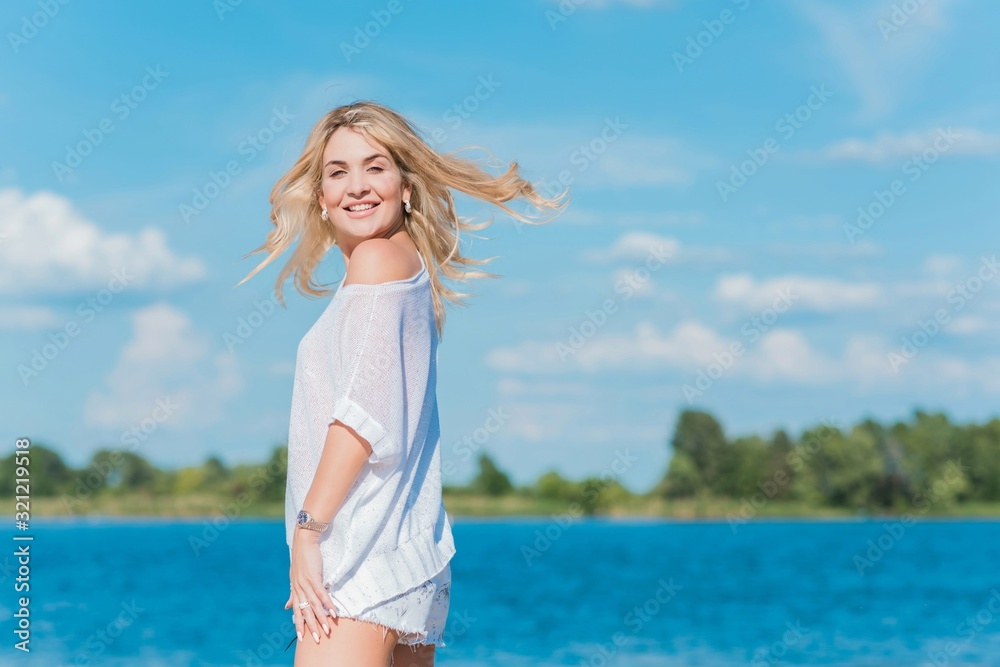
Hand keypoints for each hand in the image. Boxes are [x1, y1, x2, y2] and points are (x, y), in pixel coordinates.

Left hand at [284, 528, 335, 644]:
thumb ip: (292, 593)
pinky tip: (333, 612)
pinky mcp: (314, 577)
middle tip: (315, 639)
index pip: (296, 611)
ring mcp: (306, 583)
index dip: (299, 624)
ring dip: (321, 618)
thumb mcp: (294, 577)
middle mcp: (298, 588)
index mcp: (294, 589)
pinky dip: (327, 604)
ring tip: (327, 630)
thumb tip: (286, 607)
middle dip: (310, 626)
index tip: (301, 637)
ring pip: (314, 605)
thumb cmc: (301, 558)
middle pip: (305, 611)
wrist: (304, 541)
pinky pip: (321, 594)